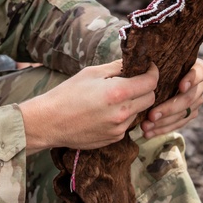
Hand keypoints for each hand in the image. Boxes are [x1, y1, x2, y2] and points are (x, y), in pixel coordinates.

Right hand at [19, 60, 157, 152]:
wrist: (49, 122)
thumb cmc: (67, 94)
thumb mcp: (91, 73)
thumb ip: (116, 67)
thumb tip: (132, 63)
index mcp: (117, 93)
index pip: (151, 82)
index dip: (153, 72)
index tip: (149, 68)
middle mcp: (122, 113)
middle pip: (151, 98)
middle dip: (146, 88)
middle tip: (134, 81)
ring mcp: (119, 129)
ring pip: (139, 112)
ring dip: (134, 103)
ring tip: (114, 97)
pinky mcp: (114, 139)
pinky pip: (127, 124)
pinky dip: (123, 115)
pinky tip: (106, 111)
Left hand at [139, 58, 202, 138]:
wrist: (155, 78)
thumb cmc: (154, 66)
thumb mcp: (157, 61)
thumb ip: (155, 63)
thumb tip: (148, 65)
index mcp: (197, 67)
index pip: (199, 72)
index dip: (191, 79)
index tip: (180, 87)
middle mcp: (201, 84)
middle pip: (189, 98)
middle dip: (169, 108)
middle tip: (151, 115)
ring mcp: (197, 100)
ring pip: (183, 114)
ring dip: (163, 122)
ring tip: (145, 126)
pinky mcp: (191, 113)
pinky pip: (179, 123)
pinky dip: (163, 129)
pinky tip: (148, 133)